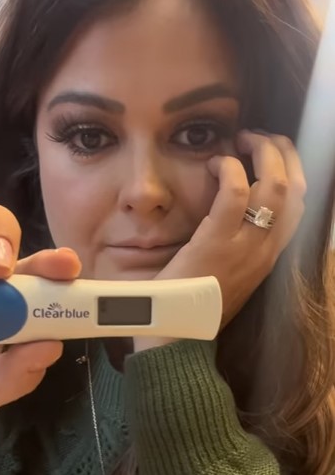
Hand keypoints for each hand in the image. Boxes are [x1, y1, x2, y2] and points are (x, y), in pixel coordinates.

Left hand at [134, 131, 305, 351]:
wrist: (176, 336)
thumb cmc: (195, 305)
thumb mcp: (229, 275)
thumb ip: (238, 247)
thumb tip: (234, 215)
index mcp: (268, 257)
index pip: (298, 206)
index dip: (291, 170)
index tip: (271, 154)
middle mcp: (266, 251)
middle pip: (295, 189)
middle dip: (283, 153)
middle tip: (258, 137)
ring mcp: (245, 248)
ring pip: (275, 186)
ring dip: (263, 152)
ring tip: (242, 140)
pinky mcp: (216, 244)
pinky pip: (236, 193)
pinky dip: (229, 168)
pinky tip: (216, 163)